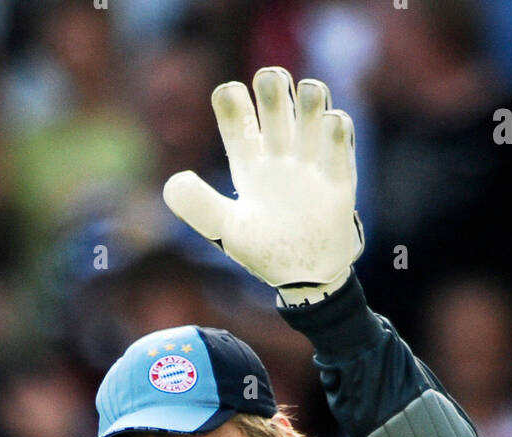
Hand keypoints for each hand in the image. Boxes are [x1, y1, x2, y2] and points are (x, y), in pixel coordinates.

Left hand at [163, 66, 363, 304]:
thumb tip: (173, 182)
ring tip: (310, 96)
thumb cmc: (265, 253)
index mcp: (247, 161)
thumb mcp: (228, 231)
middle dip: (272, 82)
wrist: (307, 278)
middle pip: (274, 97)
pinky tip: (331, 125)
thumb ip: (199, 207)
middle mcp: (277, 153)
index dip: (231, 99)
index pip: (235, 113)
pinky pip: (339, 135)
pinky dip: (335, 123)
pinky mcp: (338, 173)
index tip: (232, 98)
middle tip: (270, 82)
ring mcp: (309, 160)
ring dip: (311, 95)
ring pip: (311, 106)